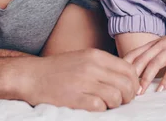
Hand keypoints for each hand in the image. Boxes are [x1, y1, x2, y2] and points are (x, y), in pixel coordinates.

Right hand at [20, 48, 138, 110]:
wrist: (31, 76)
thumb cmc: (59, 69)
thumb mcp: (84, 58)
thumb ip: (104, 65)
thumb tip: (127, 76)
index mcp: (96, 56)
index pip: (128, 68)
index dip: (134, 82)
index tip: (130, 89)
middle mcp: (92, 67)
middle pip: (126, 84)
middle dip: (129, 96)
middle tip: (123, 101)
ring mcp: (84, 83)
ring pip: (116, 97)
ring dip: (115, 104)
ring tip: (107, 104)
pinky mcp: (75, 98)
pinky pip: (100, 106)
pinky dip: (101, 109)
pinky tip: (94, 106)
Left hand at [123, 26, 165, 93]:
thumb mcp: (161, 46)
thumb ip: (149, 55)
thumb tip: (132, 68)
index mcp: (153, 44)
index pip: (134, 53)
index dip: (124, 64)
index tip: (116, 76)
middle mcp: (160, 45)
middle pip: (142, 59)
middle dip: (133, 74)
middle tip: (125, 88)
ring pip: (156, 63)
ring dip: (147, 78)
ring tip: (141, 92)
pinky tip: (162, 89)